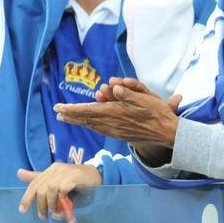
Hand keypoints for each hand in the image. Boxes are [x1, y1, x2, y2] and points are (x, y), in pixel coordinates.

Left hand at [17, 163, 101, 219]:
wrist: (97, 175)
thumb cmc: (76, 180)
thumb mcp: (57, 180)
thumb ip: (40, 179)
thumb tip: (18, 172)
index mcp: (51, 170)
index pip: (34, 183)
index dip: (27, 197)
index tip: (22, 210)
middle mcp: (57, 169)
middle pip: (40, 188)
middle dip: (39, 204)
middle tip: (43, 216)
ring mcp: (66, 173)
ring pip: (50, 189)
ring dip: (51, 204)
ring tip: (55, 213)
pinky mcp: (76, 177)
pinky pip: (62, 189)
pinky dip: (61, 199)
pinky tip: (64, 206)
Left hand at [56, 77, 180, 146]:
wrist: (166, 134)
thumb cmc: (157, 114)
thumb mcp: (145, 99)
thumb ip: (128, 93)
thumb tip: (114, 87)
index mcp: (117, 113)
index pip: (90, 111)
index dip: (73, 109)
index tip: (59, 108)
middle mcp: (112, 124)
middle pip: (87, 119)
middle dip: (71, 115)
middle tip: (57, 112)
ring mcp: (115, 131)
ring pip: (92, 125)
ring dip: (78, 120)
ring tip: (66, 117)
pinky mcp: (119, 135)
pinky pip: (99, 129)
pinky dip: (89, 125)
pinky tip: (86, 123)